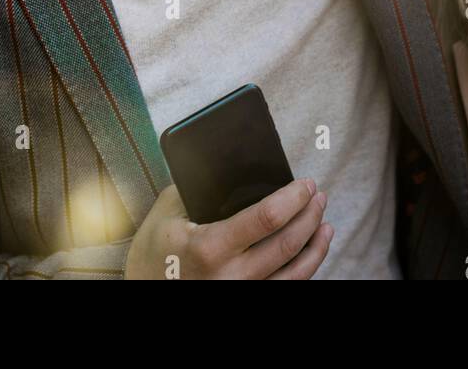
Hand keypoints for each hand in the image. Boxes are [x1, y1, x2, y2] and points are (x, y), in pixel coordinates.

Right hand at [124, 179, 331, 279]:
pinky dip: (305, 268)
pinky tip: (311, 252)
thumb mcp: (168, 211)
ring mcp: (241, 294)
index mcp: (210, 248)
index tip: (306, 184)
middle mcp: (230, 277)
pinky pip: (285, 288)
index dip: (294, 198)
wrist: (143, 292)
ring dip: (316, 245)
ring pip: (296, 273)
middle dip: (310, 215)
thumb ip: (198, 186)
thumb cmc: (154, 251)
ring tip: (324, 223)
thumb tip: (235, 165)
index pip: (267, 218)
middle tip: (318, 196)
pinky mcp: (246, 302)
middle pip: (288, 243)